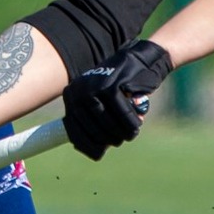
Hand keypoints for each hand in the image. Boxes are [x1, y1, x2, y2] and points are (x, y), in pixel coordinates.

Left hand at [61, 38, 170, 159]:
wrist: (142, 59)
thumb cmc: (122, 87)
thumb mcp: (102, 102)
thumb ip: (95, 122)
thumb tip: (93, 151)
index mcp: (71, 95)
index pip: (73, 130)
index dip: (87, 145)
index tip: (99, 153)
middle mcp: (77, 91)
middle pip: (91, 130)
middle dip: (109, 139)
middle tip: (122, 139)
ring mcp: (92, 87)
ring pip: (107, 124)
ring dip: (122, 133)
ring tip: (131, 132)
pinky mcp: (110, 86)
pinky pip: (121, 115)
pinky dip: (131, 122)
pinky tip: (138, 122)